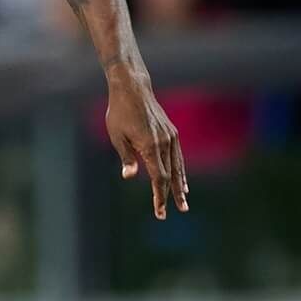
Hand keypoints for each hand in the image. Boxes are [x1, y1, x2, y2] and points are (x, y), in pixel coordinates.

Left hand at [106, 72, 188, 219]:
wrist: (133, 89)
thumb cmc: (120, 112)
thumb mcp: (117, 136)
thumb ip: (126, 157)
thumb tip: (130, 176)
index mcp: (150, 147)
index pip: (159, 179)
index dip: (160, 197)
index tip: (161, 212)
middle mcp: (164, 143)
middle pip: (171, 175)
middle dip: (174, 195)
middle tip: (180, 210)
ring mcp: (170, 137)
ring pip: (178, 166)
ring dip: (180, 184)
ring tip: (184, 198)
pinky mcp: (171, 132)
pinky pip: (178, 155)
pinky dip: (180, 169)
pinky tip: (181, 178)